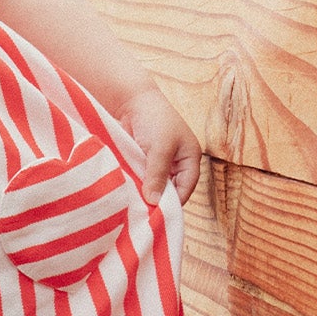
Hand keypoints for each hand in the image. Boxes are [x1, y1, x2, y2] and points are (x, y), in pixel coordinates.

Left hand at [119, 88, 200, 205]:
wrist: (131, 101)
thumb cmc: (154, 119)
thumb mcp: (160, 148)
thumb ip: (157, 175)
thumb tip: (154, 201)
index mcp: (189, 158)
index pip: (186, 186)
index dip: (175, 200)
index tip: (160, 214)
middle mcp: (175, 162)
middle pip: (170, 189)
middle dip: (159, 199)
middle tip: (145, 213)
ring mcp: (158, 163)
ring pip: (154, 185)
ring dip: (145, 193)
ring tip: (134, 206)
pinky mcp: (141, 162)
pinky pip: (141, 179)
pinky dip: (136, 185)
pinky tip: (127, 194)